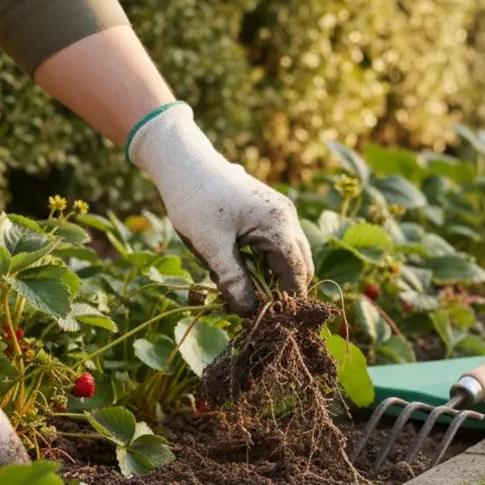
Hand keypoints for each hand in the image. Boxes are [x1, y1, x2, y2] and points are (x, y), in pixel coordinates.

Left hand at [128, 103, 313, 314]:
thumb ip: (233, 280)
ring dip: (270, 277)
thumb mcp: (211, 246)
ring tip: (241, 289)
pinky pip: (276, 246)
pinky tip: (237, 269)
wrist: (184, 163)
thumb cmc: (195, 202)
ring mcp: (281, 213)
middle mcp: (287, 218)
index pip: (297, 274)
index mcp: (279, 225)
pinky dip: (263, 263)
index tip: (269, 320)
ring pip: (288, 257)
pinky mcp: (269, 213)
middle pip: (300, 266)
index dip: (286, 301)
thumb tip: (249, 312)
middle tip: (254, 310)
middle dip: (281, 290)